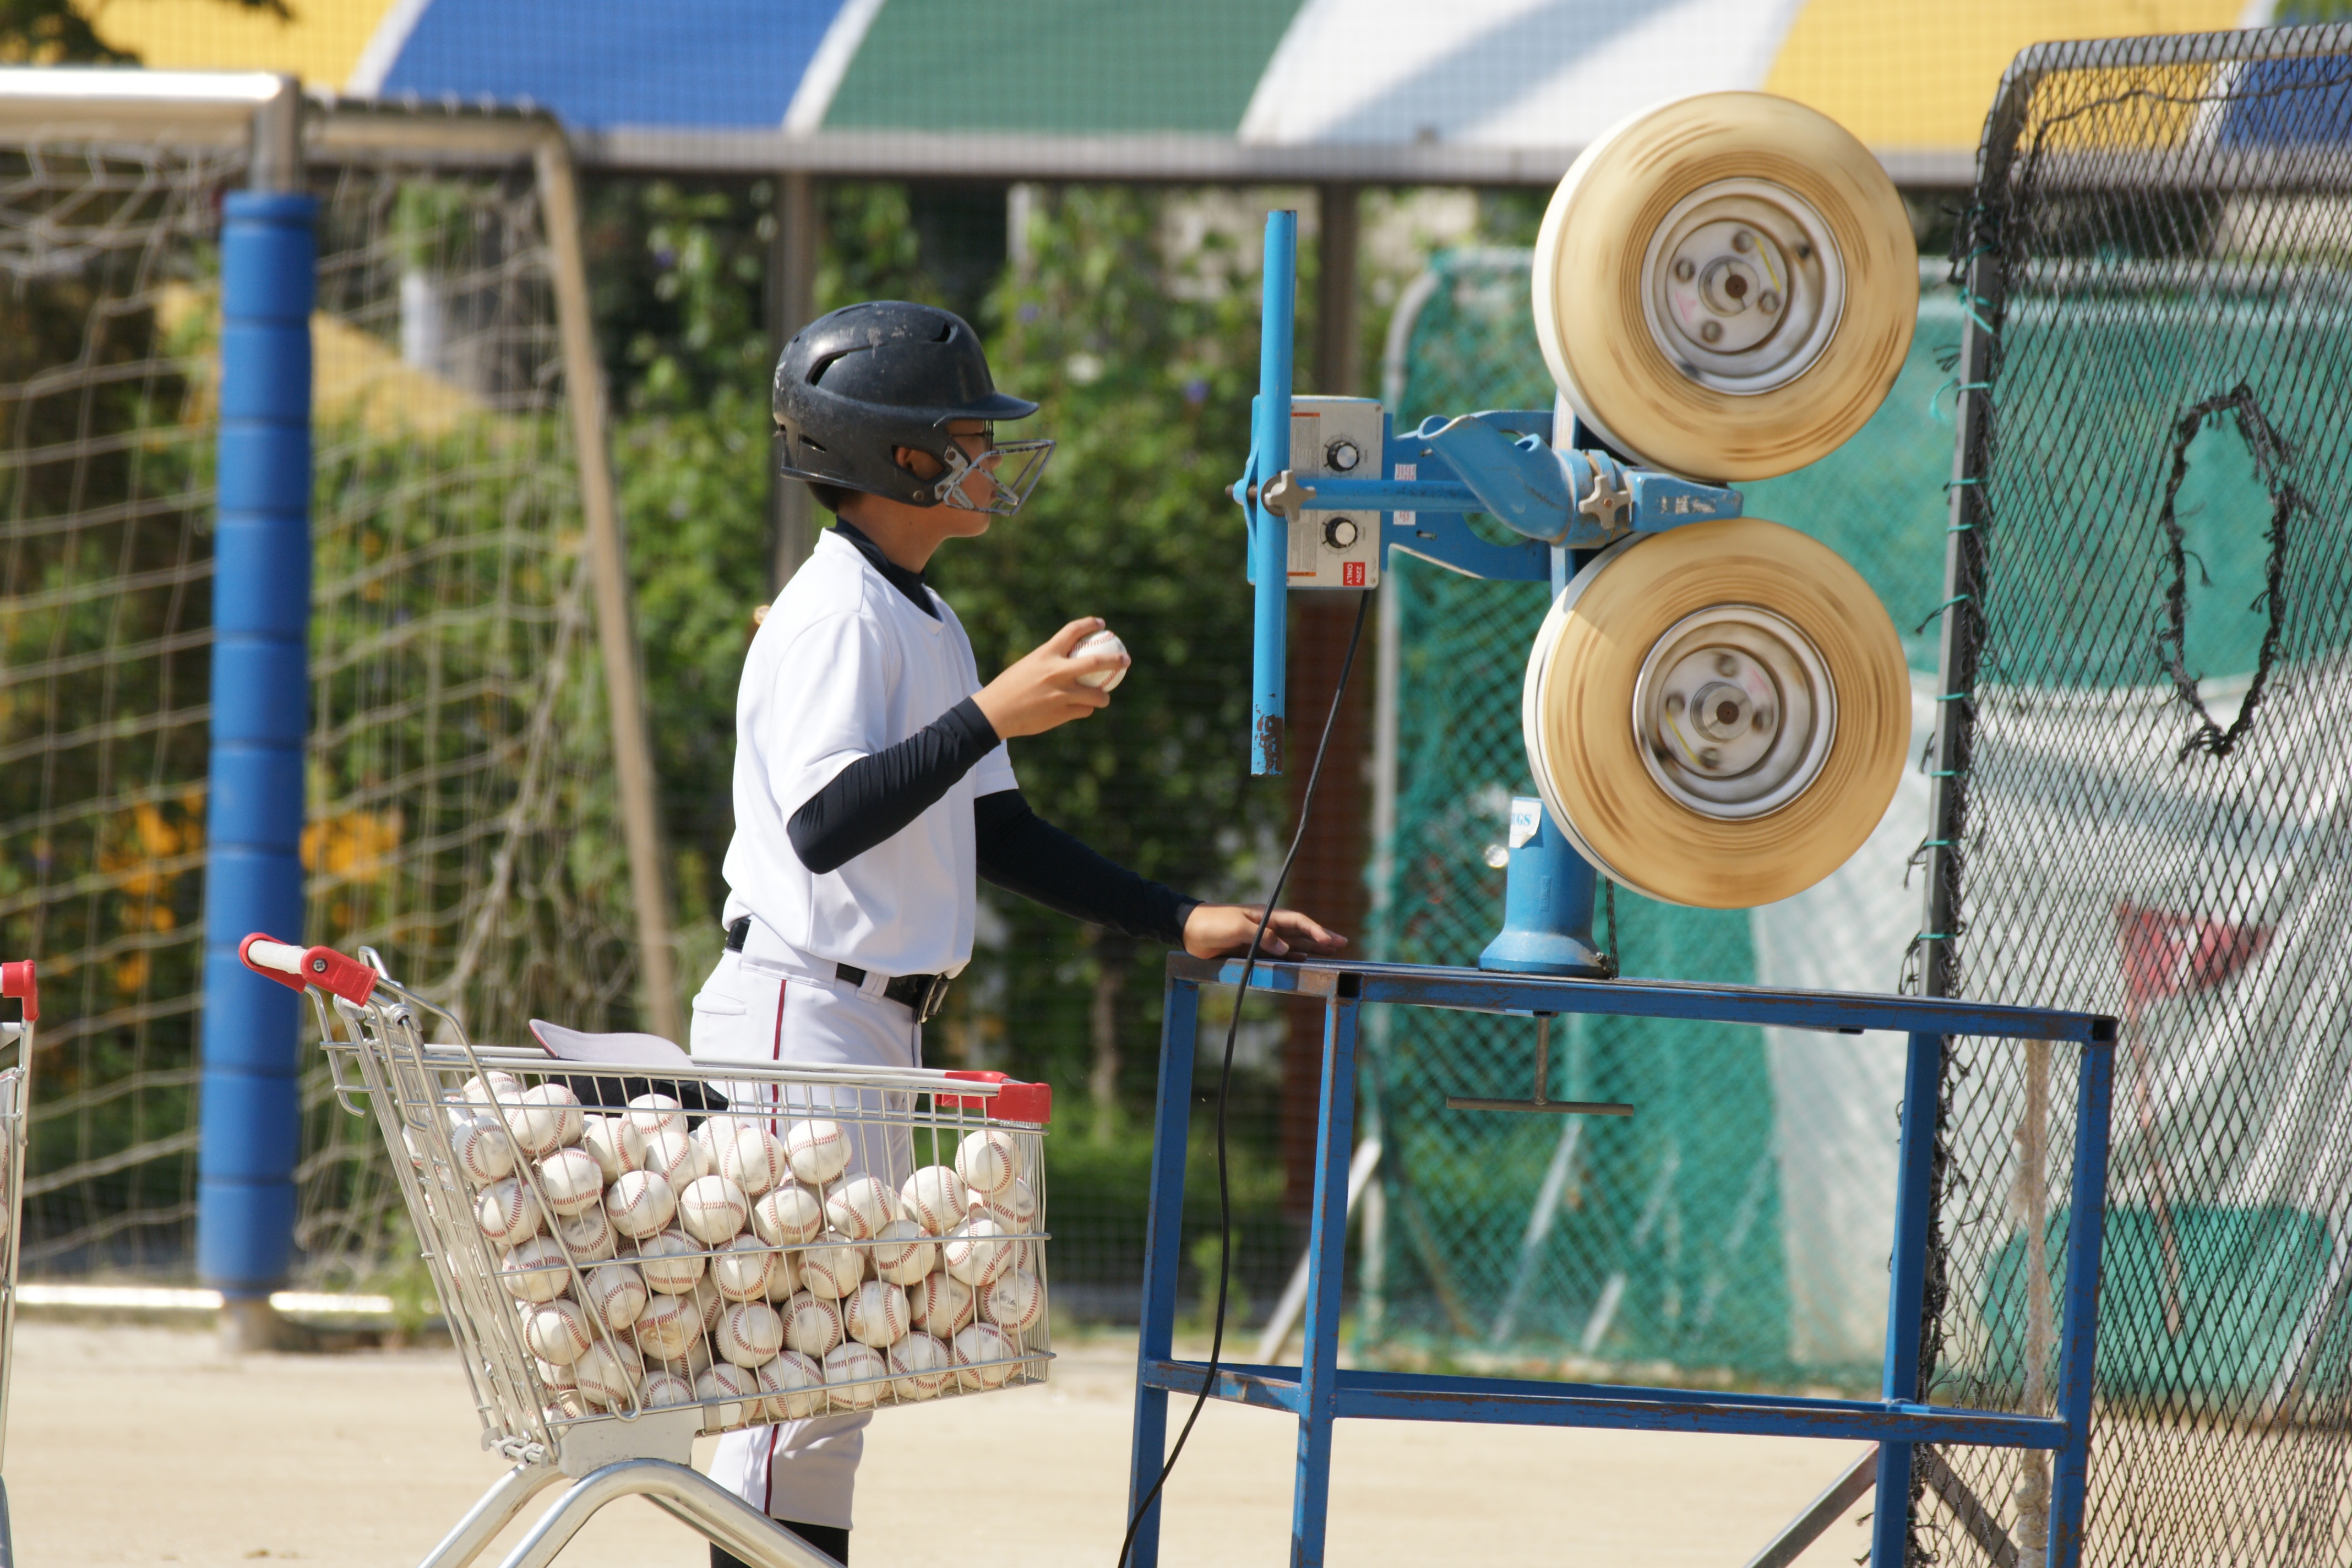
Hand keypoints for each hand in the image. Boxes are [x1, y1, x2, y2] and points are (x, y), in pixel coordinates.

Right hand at [973, 618, 1130, 738]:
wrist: (995, 713)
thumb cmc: (1010, 687)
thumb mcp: (1028, 666)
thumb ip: (1050, 663)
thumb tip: (1070, 661)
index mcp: (1045, 654)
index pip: (1072, 631)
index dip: (1090, 624)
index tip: (1101, 624)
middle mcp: (1055, 672)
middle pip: (1095, 662)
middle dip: (1115, 660)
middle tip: (1126, 660)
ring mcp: (1060, 694)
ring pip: (1096, 695)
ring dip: (1104, 697)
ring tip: (1104, 697)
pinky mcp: (1061, 713)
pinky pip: (1083, 710)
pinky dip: (1085, 709)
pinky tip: (1081, 709)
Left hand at [1182, 904, 1347, 960]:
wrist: (1189, 930)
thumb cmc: (1212, 924)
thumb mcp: (1236, 927)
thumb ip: (1262, 936)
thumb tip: (1287, 948)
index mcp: (1266, 915)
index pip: (1297, 921)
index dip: (1316, 930)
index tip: (1330, 940)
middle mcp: (1268, 925)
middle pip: (1301, 932)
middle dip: (1321, 937)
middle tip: (1342, 943)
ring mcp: (1262, 938)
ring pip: (1293, 943)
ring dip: (1311, 947)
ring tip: (1331, 951)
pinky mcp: (1253, 949)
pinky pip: (1279, 954)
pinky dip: (1293, 956)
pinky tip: (1304, 959)